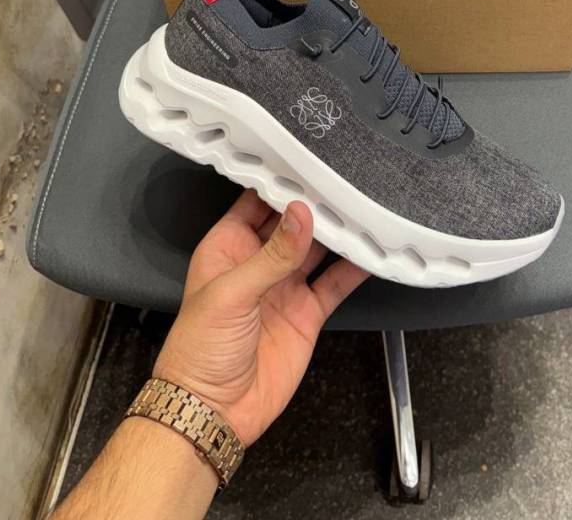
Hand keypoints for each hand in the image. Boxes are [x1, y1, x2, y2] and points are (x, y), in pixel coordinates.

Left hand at [153, 189, 367, 445]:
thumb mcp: (231, 294)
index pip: (257, 201)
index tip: (309, 159)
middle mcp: (258, 261)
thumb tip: (301, 213)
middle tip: (346, 177)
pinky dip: (354, 269)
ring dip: (338, 231)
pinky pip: (334, 283)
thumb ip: (272, 255)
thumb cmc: (199, 349)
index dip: (281, 181)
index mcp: (228, 246)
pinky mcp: (306, 313)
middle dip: (316, 202)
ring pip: (317, 248)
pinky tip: (372, 252)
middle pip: (292, 222)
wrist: (212, 412)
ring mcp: (285, 286)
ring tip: (365, 205)